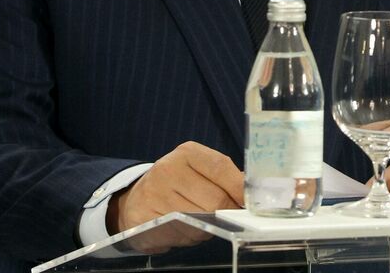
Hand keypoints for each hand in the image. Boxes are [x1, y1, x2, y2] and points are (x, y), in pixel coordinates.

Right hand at [110, 142, 243, 234]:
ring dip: (207, 226)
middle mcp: (167, 169)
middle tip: (225, 215)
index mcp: (187, 153)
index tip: (250, 202)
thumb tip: (252, 192)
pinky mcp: (145, 218)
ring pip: (200, 220)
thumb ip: (225, 177)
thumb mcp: (199, 170)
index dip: (239, 188)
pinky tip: (183, 226)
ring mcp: (154, 194)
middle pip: (214, 199)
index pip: (221, 167)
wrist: (137, 199)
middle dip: (225, 212)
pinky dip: (189, 236)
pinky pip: (181, 234)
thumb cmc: (178, 183)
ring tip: (199, 219)